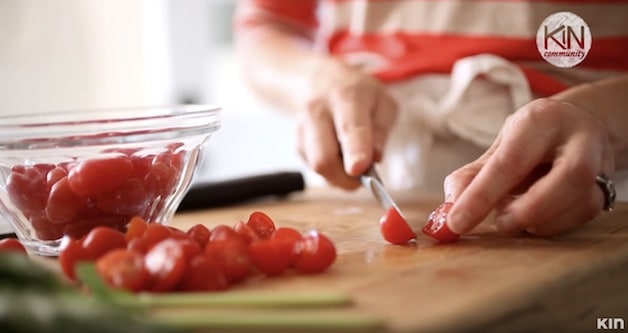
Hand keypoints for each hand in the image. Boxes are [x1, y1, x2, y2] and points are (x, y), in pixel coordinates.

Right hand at [295, 59, 397, 188]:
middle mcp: (318, 111)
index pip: (350, 128)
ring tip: (351, 162)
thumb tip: (375, 158)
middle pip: (323, 157)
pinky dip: (330, 171)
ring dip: (339, 177)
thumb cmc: (356, 94)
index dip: (355, 152)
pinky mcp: (296, 143)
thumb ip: (382, 130)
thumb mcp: (382, 102)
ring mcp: (302, 128)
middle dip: (346, 178)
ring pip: (316, 167)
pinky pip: (314, 168)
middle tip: (363, 176)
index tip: (359, 169)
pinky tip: (337, 155)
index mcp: (346, 97)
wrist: (317, 80)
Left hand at [443, 98, 613, 236]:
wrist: (575, 127)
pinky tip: (533, 220)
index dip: (481, 195)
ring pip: (582, 201)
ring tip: (512, 218)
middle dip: (529, 210)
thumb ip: (472, 176)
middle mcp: (578, 137)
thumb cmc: (530, 139)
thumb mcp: (499, 146)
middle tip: (499, 223)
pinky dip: (553, 225)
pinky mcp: (606, 186)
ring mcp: (599, 162)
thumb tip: (450, 208)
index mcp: (540, 119)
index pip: (510, 160)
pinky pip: (585, 215)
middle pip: (568, 177)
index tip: (456, 222)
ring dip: (541, 221)